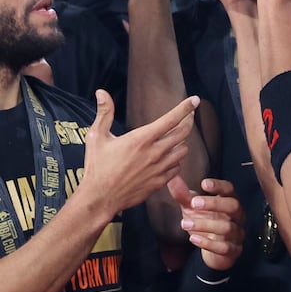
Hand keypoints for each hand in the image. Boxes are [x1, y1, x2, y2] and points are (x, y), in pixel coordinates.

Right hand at [82, 90, 198, 217]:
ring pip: (183, 150)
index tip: (195, 100)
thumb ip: (104, 113)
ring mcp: (159, 168)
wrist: (99, 198)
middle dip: (189, 121)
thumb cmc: (96, 167)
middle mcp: (154, 153)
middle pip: (183, 133)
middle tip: (189, 115)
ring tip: (175, 137)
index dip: (185, 108)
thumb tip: (101, 93)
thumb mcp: (96, 137)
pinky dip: (176, 160)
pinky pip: (177, 167)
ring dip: (182, 142)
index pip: (171, 119)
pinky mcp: (160, 182)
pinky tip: (168, 157)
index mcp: (141, 139)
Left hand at [169, 175, 245, 271]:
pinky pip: (224, 247)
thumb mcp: (193, 209)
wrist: (216, 251)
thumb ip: (184, 195)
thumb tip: (172, 179)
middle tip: (194, 203)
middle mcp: (237, 216)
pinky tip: (193, 238)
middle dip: (214, 204)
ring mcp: (237, 233)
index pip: (229, 189)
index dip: (219, 186)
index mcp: (230, 201)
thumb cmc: (207, 223)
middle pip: (233, 206)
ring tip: (185, 223)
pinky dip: (208, 243)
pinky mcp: (233, 250)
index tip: (204, 183)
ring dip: (205, 224)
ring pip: (227, 227)